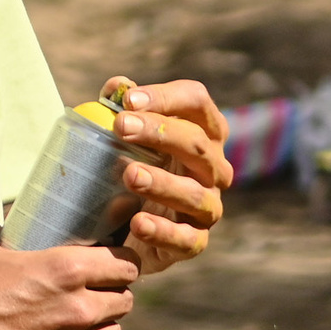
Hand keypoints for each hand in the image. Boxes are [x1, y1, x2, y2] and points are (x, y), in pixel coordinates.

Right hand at [0, 219, 136, 329]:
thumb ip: (0, 222)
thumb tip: (7, 214)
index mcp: (66, 270)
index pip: (127, 265)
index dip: (122, 263)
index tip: (113, 266)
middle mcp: (76, 310)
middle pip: (124, 302)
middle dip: (113, 296)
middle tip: (93, 294)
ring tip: (80, 326)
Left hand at [101, 76, 229, 274]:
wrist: (130, 226)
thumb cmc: (136, 163)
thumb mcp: (127, 135)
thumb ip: (121, 108)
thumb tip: (116, 86)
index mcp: (202, 131)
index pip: (196, 102)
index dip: (165, 97)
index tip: (128, 100)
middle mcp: (213, 167)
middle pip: (197, 144)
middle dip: (159, 132)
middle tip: (121, 127)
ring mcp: (208, 207)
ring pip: (194, 194)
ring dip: (162, 183)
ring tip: (130, 175)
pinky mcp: (194, 242)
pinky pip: (186, 240)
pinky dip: (163, 231)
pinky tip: (138, 223)